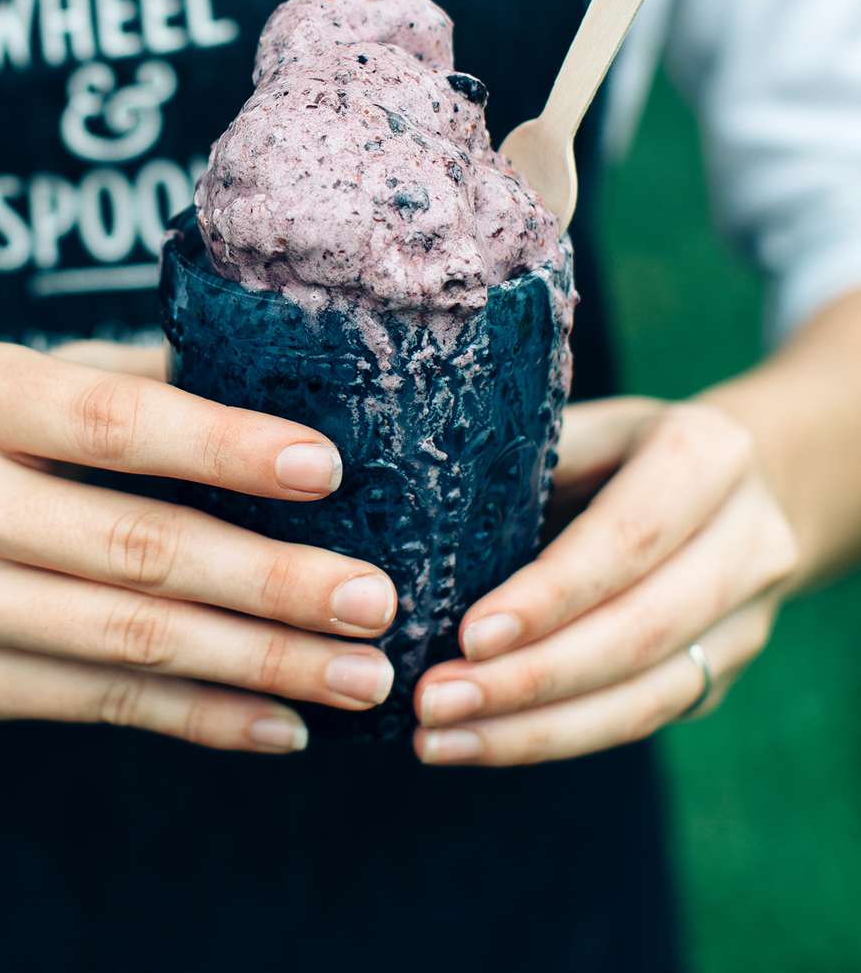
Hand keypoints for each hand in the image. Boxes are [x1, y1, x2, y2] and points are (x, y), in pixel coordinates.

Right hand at [0, 340, 397, 752]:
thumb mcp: (4, 377)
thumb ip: (122, 380)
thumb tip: (273, 377)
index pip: (110, 424)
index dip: (220, 445)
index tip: (325, 467)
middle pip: (133, 547)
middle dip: (269, 581)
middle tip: (374, 599)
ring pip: (129, 642)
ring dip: (256, 663)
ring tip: (356, 672)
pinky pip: (101, 705)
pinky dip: (200, 718)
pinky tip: (281, 721)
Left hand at [411, 395, 799, 765]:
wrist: (749, 478)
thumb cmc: (624, 441)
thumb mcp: (585, 421)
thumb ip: (524, 455)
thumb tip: (413, 500)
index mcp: (708, 457)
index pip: (627, 539)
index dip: (551, 594)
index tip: (470, 635)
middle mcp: (748, 544)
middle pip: (638, 632)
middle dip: (531, 678)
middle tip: (435, 700)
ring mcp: (747, 620)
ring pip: (645, 697)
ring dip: (536, 729)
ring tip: (441, 738)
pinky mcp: (724, 674)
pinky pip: (641, 720)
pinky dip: (556, 738)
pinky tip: (480, 742)